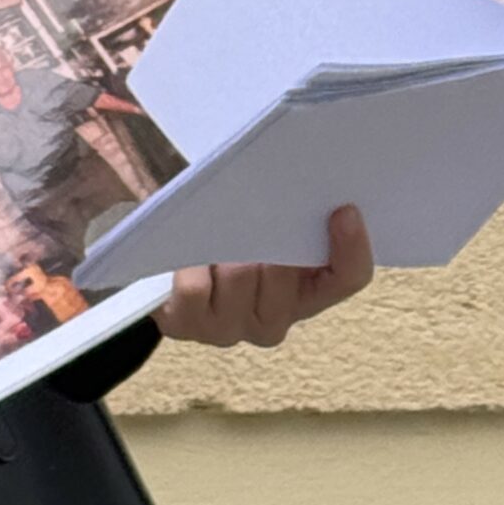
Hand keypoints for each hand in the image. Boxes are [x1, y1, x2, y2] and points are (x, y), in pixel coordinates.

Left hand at [156, 204, 374, 348]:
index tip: (344, 209)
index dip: (352, 248)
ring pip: (239, 279)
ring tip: (208, 230)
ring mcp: (230, 328)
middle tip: (246, 211)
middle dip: (266, 235)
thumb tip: (302, 176)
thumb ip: (287, 208)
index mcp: (304, 291)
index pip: (347, 278)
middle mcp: (273, 319)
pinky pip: (195, 290)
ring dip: (223, 246)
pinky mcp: (187, 326)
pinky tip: (182, 255)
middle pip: (285, 274)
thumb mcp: (255, 215)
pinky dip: (187, 265)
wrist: (151, 256)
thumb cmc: (214, 227)